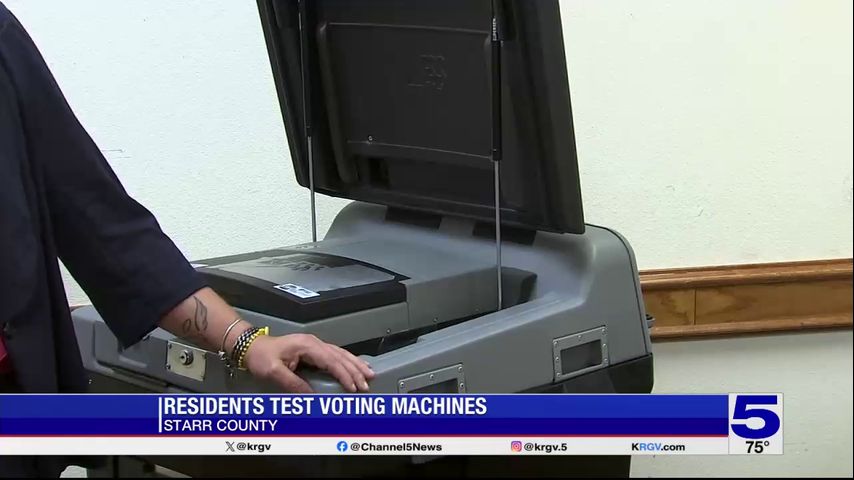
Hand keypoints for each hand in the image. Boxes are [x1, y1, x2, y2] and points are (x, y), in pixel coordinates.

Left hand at [243, 333, 373, 392]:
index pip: (332, 361)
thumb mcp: (273, 372)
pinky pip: (335, 355)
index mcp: (307, 346)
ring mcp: (314, 345)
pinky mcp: (312, 350)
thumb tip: (312, 395)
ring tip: (369, 373)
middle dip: (355, 370)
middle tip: (367, 383)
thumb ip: (293, 383)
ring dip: (355, 364)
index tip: (353, 387)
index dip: (344, 374)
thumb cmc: (261, 357)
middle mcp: (313, 343)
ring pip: (341, 354)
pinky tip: (354, 366)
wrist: (251, 347)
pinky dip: (348, 361)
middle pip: (340, 356)